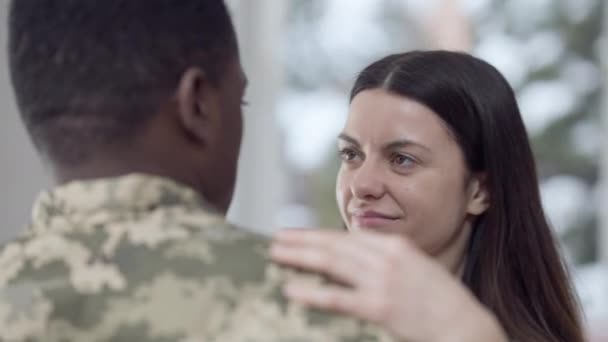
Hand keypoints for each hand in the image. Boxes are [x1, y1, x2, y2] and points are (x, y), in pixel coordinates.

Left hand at [270, 229, 506, 341]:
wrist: (464, 325)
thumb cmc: (440, 298)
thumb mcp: (415, 266)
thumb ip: (387, 256)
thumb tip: (358, 249)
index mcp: (395, 246)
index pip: (347, 237)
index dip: (318, 234)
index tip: (297, 234)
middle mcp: (387, 257)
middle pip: (335, 245)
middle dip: (303, 240)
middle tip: (277, 238)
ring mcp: (383, 281)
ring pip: (332, 263)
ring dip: (301, 257)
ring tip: (277, 254)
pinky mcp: (380, 306)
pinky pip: (339, 298)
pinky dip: (313, 293)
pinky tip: (293, 290)